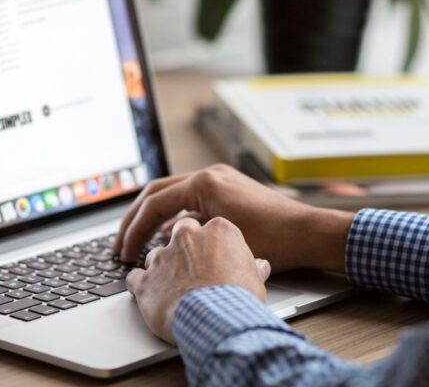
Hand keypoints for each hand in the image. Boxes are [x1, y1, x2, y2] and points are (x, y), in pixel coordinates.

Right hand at [114, 164, 353, 272]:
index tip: (124, 252)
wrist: (309, 233)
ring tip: (138, 243)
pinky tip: (169, 239)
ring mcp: (220, 179)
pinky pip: (191, 200)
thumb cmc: (274, 241)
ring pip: (172, 195)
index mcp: (205, 183)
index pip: (154, 203)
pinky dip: (175, 217)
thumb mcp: (221, 240)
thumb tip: (161, 243)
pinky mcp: (228, 189)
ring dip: (153, 218)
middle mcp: (210, 175)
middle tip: (120, 245)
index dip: (134, 230)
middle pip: (157, 193)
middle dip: (135, 220)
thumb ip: (186, 236)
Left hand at [126, 216, 271, 343]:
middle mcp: (187, 237)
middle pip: (180, 234)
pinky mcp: (145, 280)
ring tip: (173, 289)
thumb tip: (260, 266)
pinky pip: (135, 278)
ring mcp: (163, 257)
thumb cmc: (239, 299)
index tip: (212, 256)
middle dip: (183, 248)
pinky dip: (140, 286)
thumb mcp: (256, 280)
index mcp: (217, 230)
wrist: (216, 320)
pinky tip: (149, 296)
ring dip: (162, 269)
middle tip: (191, 267)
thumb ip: (253, 267)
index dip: (210, 244)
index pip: (209, 228)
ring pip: (156, 256)